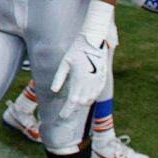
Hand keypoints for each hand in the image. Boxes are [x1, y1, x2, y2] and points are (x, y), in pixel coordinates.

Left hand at [50, 1, 116, 120]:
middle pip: (81, 103)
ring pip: (90, 99)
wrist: (94, 40)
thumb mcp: (64, 63)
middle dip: (73, 109)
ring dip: (82, 104)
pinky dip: (91, 98)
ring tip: (74, 106)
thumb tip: (54, 91)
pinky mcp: (103, 78)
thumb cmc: (77, 49)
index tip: (62, 116)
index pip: (72, 102)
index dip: (67, 111)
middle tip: (66, 112)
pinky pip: (97, 93)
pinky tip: (87, 99)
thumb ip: (59, 78)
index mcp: (78, 81)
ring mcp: (98, 81)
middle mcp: (89, 84)